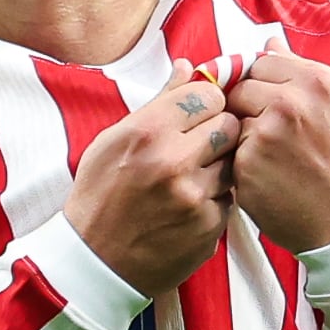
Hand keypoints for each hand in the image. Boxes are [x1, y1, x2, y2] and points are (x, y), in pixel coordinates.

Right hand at [64, 68, 242, 295]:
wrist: (96, 262)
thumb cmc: (99, 196)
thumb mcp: (113, 141)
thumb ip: (157, 102)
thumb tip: (188, 67)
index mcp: (147, 132)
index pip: (207, 94)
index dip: (205, 103)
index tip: (196, 115)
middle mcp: (173, 161)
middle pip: (228, 124)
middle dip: (218, 131)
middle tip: (198, 146)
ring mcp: (194, 196)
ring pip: (234, 161)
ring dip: (219, 166)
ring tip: (190, 178)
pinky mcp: (209, 227)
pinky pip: (230, 198)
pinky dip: (215, 199)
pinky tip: (190, 206)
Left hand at [222, 45, 329, 256]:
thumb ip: (304, 72)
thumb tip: (271, 43)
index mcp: (317, 81)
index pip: (262, 62)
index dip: (261, 83)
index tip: (267, 101)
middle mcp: (290, 102)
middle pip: (240, 88)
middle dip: (248, 109)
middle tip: (272, 135)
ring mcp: (265, 134)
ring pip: (233, 121)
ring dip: (245, 137)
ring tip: (276, 159)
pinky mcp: (247, 166)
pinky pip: (231, 154)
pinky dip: (243, 166)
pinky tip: (270, 178)